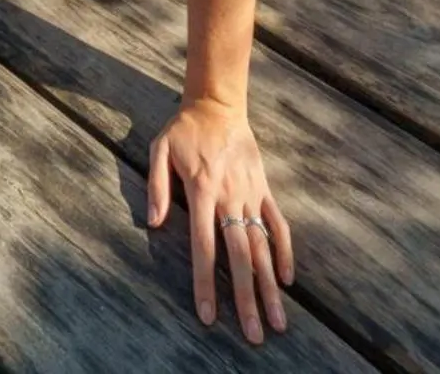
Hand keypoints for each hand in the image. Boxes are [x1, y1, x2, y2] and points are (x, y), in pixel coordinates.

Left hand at [147, 98, 293, 344]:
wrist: (218, 105)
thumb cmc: (184, 130)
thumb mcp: (160, 149)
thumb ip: (156, 185)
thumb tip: (153, 222)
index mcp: (203, 191)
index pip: (204, 246)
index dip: (206, 283)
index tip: (209, 316)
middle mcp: (230, 198)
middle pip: (240, 256)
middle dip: (247, 298)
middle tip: (254, 334)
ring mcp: (251, 194)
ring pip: (263, 246)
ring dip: (270, 285)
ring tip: (277, 320)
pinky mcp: (264, 189)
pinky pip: (278, 224)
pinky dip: (284, 251)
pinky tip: (287, 279)